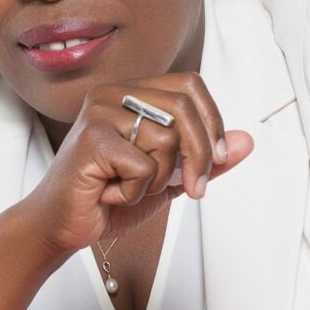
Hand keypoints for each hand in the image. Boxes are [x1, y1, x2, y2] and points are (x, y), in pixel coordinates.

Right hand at [25, 72, 253, 253]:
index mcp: (132, 93)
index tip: (216, 159)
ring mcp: (99, 112)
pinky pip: (143, 165)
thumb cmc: (108, 197)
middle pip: (184, 107)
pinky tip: (111, 193)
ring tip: (130, 188)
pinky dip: (136, 191)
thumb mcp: (169, 177)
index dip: (212, 121)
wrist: (63, 225)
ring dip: (159, 178)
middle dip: (200, 155)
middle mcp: (113, 93)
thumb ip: (206, 159)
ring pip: (166, 138)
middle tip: (194, 189)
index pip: (190, 84)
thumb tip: (246, 141)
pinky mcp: (91, 139)